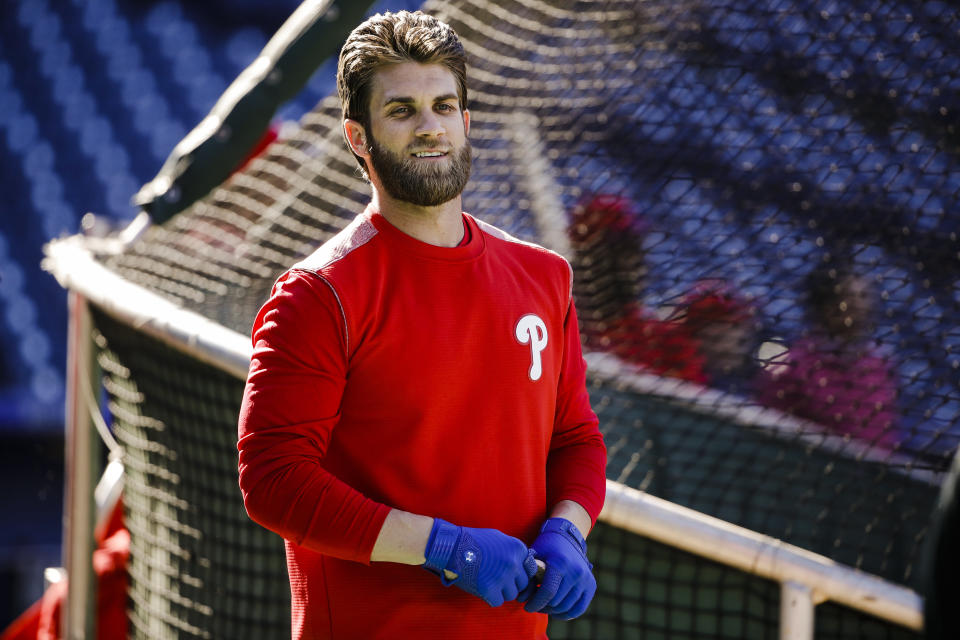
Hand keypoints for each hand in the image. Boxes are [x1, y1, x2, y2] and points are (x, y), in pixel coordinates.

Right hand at [423, 518, 538, 606]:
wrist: (451, 546)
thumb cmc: (474, 541)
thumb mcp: (499, 538)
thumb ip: (513, 551)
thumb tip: (525, 565)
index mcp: (518, 548)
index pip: (530, 570)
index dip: (520, 574)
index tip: (511, 575)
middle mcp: (513, 563)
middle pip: (523, 584)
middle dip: (511, 584)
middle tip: (497, 579)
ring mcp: (502, 577)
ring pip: (511, 595)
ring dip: (501, 592)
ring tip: (488, 581)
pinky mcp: (490, 589)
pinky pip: (498, 602)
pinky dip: (490, 598)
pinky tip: (481, 588)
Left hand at [521, 517, 595, 618]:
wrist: (568, 538)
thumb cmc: (547, 547)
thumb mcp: (535, 554)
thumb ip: (528, 574)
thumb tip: (522, 597)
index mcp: (560, 563)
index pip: (548, 592)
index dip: (536, 603)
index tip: (527, 607)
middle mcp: (575, 571)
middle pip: (556, 601)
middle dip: (542, 607)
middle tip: (534, 605)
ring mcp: (585, 579)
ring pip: (567, 607)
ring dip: (553, 611)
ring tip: (543, 607)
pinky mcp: (591, 585)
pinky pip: (579, 609)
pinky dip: (567, 614)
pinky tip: (556, 612)